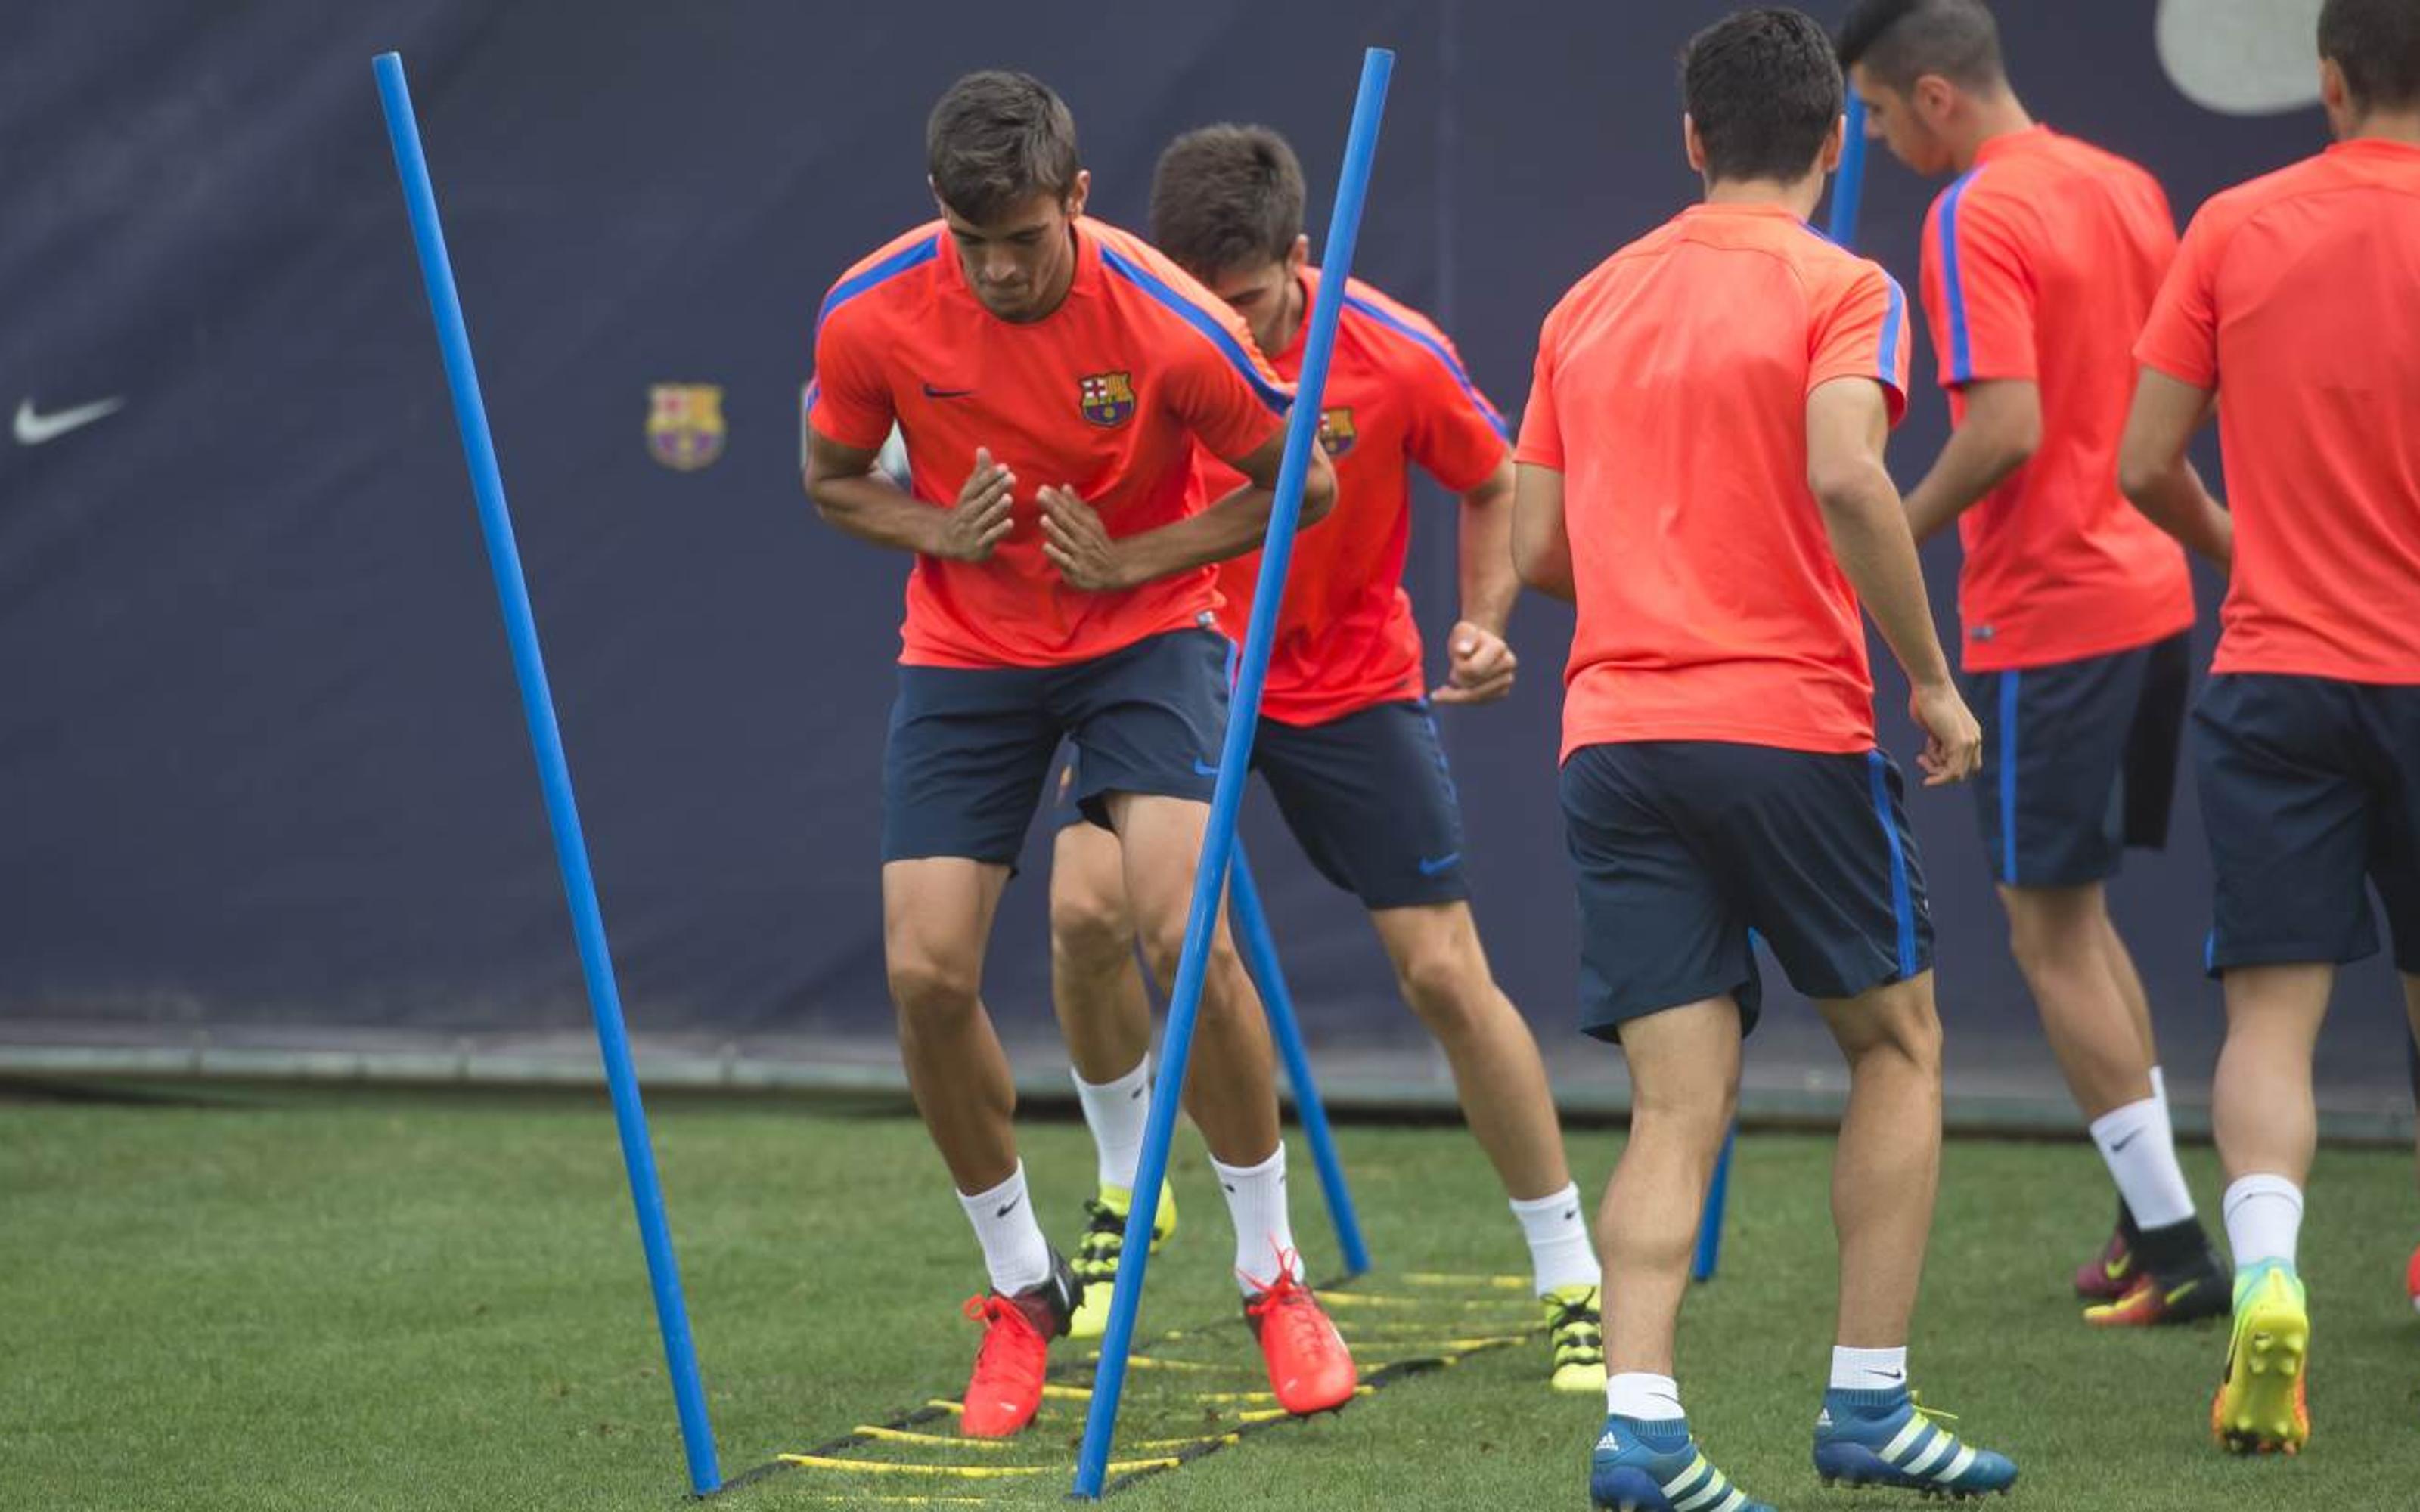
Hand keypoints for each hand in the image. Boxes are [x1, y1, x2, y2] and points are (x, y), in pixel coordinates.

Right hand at [935, 447, 1015, 562]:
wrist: (947, 540)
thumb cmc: (966, 512)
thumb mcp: (970, 492)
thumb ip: (980, 472)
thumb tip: (983, 448)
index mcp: (967, 499)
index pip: (978, 485)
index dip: (990, 476)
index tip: (1004, 467)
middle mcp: (968, 513)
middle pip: (982, 499)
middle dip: (996, 488)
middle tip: (1011, 477)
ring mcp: (973, 529)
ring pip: (985, 518)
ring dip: (996, 508)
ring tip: (1009, 498)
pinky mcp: (978, 544)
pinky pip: (989, 537)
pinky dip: (998, 531)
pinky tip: (1010, 523)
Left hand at [1038, 484, 1129, 590]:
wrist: (1114, 571)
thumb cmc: (1096, 544)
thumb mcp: (1091, 523)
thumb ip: (1076, 506)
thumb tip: (1065, 487)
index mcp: (1087, 524)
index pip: (1071, 509)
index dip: (1057, 499)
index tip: (1043, 488)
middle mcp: (1084, 538)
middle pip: (1067, 521)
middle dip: (1054, 509)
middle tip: (1040, 496)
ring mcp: (1080, 554)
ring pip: (1065, 541)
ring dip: (1055, 530)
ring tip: (1043, 518)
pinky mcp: (1077, 570)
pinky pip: (1065, 562)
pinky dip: (1056, 555)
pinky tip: (1046, 546)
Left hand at [1429, 620, 1516, 704]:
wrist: (1478, 645)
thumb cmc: (1467, 638)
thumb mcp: (1461, 632)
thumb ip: (1462, 638)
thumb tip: (1462, 651)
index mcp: (1499, 646)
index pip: (1472, 669)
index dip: (1457, 666)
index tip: (1457, 655)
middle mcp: (1509, 663)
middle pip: (1472, 686)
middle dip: (1457, 679)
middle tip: (1456, 666)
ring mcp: (1508, 679)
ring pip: (1475, 697)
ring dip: (1460, 688)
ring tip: (1463, 672)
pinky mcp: (1503, 692)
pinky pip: (1478, 702)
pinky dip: (1464, 697)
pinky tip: (1462, 686)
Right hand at [1908, 680, 1982, 786]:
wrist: (1930, 685)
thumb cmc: (1926, 700)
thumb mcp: (1934, 724)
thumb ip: (1938, 739)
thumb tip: (1934, 746)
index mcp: (1970, 734)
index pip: (1966, 763)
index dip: (1946, 767)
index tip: (1924, 756)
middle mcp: (1975, 739)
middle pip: (1963, 771)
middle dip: (1940, 772)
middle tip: (1921, 759)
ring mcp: (1970, 741)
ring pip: (1956, 773)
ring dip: (1935, 771)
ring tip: (1921, 756)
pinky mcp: (1961, 742)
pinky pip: (1952, 771)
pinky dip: (1940, 780)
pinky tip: (1928, 782)